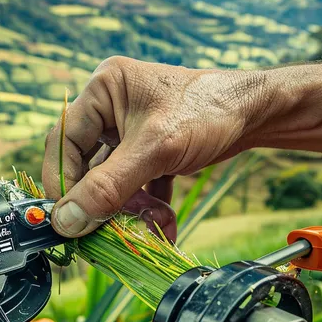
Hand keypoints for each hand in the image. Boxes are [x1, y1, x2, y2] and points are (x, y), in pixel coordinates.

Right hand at [42, 56, 265, 238]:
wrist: (259, 112)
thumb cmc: (208, 111)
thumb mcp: (154, 150)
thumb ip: (108, 187)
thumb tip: (66, 221)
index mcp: (103, 90)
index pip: (63, 141)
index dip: (63, 183)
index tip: (67, 220)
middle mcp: (111, 107)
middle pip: (87, 164)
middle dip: (102, 199)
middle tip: (103, 231)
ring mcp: (131, 128)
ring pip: (113, 178)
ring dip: (129, 205)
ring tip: (152, 221)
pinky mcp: (149, 148)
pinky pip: (135, 182)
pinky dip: (146, 203)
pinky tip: (162, 223)